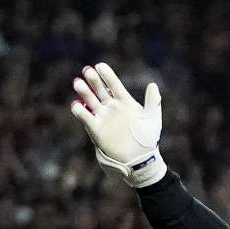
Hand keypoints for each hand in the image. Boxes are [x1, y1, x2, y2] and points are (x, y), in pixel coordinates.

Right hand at [70, 63, 165, 186]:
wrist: (140, 161)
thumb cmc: (148, 140)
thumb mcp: (153, 120)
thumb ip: (153, 102)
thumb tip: (153, 84)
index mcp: (125, 102)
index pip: (114, 84)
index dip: (107, 75)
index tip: (100, 66)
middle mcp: (111, 107)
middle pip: (100, 90)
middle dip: (93, 80)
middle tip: (87, 71)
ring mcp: (103, 117)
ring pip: (90, 101)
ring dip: (84, 92)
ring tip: (78, 83)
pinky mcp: (96, 130)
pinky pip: (85, 118)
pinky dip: (79, 111)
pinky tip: (76, 105)